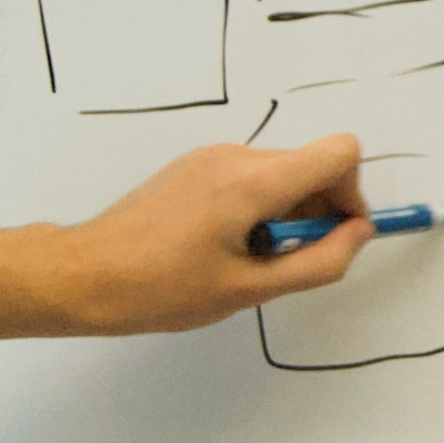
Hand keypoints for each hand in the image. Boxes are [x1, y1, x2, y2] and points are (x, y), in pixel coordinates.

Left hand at [53, 134, 371, 334]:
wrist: (85, 274)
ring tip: (247, 259)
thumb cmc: (161, 289)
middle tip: (283, 262)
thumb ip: (317, 262)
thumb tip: (359, 234)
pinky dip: (257, 208)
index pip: (339, 153)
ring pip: (282, 174)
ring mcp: (211, 157)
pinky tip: (224, 246)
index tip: (333, 238)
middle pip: (311, 165)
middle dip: (317, 213)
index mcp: (252, 181)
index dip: (351, 196)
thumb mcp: (249, 289)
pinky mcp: (194, 166)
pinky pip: (250, 177)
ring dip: (285, 214)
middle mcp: (235, 156)